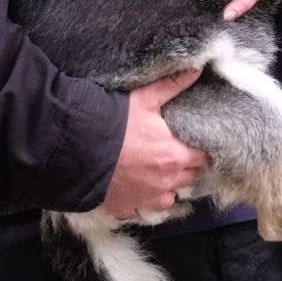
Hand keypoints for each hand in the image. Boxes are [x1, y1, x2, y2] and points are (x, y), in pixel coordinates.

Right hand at [101, 70, 210, 218]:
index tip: (196, 143)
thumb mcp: (145, 99)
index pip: (203, 158)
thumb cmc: (114, 123)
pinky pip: (141, 210)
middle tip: (178, 153)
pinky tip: (137, 189)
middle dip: (186, 167)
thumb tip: (195, 70)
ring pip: (169, 198)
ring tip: (160, 173)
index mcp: (175, 156)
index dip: (201, 150)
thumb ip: (172, 86)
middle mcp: (164, 183)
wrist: (78, 149)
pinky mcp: (125, 208)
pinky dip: (142, 201)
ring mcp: (145, 198)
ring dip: (168, 187)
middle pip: (189, 178)